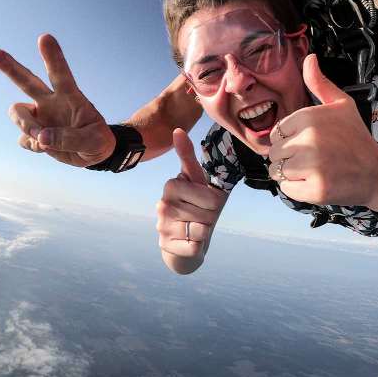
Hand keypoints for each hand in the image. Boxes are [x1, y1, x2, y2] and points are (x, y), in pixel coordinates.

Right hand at [0, 34, 115, 166]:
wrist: (93, 154)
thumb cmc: (97, 141)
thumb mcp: (95, 142)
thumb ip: (70, 139)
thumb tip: (42, 138)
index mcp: (71, 96)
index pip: (60, 73)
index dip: (53, 57)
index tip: (44, 37)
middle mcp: (51, 101)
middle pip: (27, 80)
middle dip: (10, 67)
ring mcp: (40, 116)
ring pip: (17, 111)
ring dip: (26, 126)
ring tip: (43, 140)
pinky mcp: (34, 134)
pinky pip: (24, 139)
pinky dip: (33, 145)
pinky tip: (48, 148)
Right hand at [156, 129, 227, 273]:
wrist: (184, 241)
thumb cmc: (195, 207)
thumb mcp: (196, 181)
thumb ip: (187, 156)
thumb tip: (177, 129)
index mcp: (171, 185)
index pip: (211, 196)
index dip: (214, 202)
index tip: (205, 202)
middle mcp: (162, 205)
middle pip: (208, 213)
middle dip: (210, 218)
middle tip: (200, 217)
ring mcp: (162, 227)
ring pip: (202, 230)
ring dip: (204, 232)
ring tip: (194, 228)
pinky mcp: (166, 246)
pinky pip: (195, 247)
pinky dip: (197, 247)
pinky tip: (189, 241)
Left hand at [268, 54, 377, 210]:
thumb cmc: (355, 138)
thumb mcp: (341, 105)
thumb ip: (320, 84)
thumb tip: (309, 58)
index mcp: (309, 117)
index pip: (276, 133)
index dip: (290, 140)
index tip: (310, 143)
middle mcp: (309, 139)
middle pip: (274, 153)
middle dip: (289, 158)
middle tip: (314, 159)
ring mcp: (312, 166)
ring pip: (277, 171)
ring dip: (292, 174)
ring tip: (315, 170)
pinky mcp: (315, 189)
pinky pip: (286, 189)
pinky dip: (297, 189)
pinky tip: (316, 182)